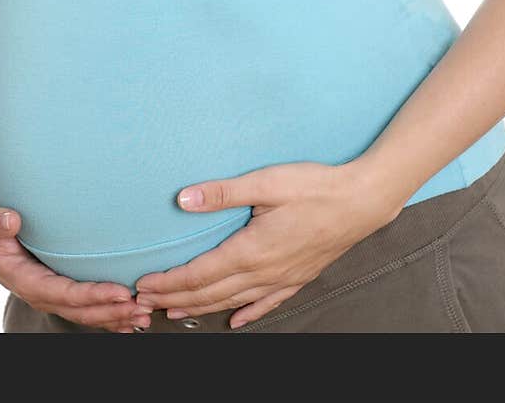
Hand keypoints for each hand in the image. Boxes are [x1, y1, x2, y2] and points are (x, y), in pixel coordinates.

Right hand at [0, 201, 150, 332]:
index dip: (91, 296)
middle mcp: (41, 292)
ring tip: (145, 315)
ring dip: (116, 316)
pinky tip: (131, 317)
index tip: (119, 292)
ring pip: (87, 312)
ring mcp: (52, 293)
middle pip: (80, 310)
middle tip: (142, 307)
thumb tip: (10, 219)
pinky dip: (110, 313)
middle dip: (112, 311)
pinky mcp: (60, 288)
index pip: (63, 293)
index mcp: (25, 280)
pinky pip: (87, 306)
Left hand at [132, 159, 400, 328]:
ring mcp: (282, 278)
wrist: (361, 201)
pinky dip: (248, 313)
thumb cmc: (314, 187)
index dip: (169, 281)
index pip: (200, 273)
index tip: (143, 285)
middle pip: (211, 292)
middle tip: (146, 304)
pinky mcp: (298, 276)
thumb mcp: (265, 182)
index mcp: (251, 250)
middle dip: (176, 297)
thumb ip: (223, 193)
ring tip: (175, 311)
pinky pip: (267, 302)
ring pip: (234, 300)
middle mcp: (264, 272)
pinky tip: (237, 321)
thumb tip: (184, 199)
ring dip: (202, 307)